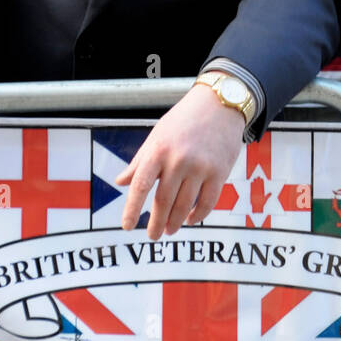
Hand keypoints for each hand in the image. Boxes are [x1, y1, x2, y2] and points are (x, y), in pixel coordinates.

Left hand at [116, 84, 244, 238]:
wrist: (219, 104)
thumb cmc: (184, 120)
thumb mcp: (157, 135)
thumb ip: (139, 161)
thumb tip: (121, 182)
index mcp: (158, 150)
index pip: (140, 185)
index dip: (132, 209)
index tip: (126, 226)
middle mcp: (178, 160)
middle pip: (163, 201)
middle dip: (156, 223)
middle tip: (152, 236)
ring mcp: (200, 167)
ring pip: (184, 205)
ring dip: (175, 222)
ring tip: (169, 230)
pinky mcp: (219, 172)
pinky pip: (207, 203)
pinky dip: (197, 215)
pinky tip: (190, 220)